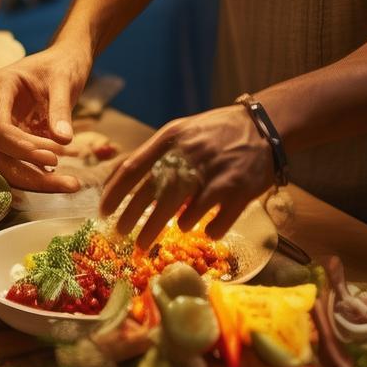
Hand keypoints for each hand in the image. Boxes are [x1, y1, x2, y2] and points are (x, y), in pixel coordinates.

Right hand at [0, 39, 92, 190]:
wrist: (66, 59)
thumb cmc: (63, 63)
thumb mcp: (64, 80)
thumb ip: (61, 109)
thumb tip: (64, 141)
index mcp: (0, 88)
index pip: (0, 128)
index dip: (23, 147)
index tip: (54, 156)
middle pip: (2, 151)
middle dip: (31, 171)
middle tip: (68, 182)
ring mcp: (4, 125)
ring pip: (9, 163)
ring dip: (37, 179)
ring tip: (71, 185)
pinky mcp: (17, 137)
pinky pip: (22, 162)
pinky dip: (41, 173)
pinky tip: (65, 180)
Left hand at [99, 103, 274, 248]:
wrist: (264, 126)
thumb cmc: (216, 132)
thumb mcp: (183, 132)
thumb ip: (157, 153)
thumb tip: (122, 179)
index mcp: (173, 138)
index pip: (133, 167)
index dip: (115, 192)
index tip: (103, 211)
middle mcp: (191, 155)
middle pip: (153, 195)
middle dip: (131, 219)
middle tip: (120, 235)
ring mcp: (216, 174)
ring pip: (182, 215)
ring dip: (160, 229)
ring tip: (147, 241)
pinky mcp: (239, 191)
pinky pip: (216, 224)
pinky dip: (207, 231)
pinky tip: (204, 231)